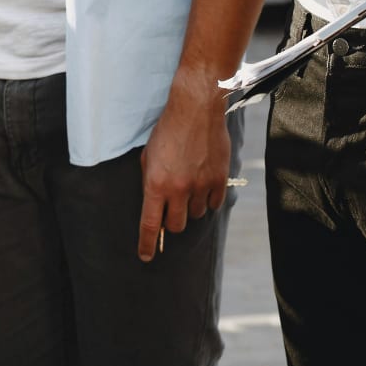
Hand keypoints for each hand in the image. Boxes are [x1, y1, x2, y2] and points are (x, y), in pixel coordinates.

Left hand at [137, 79, 229, 260]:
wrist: (196, 109)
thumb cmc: (168, 130)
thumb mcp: (148, 156)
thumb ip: (150, 181)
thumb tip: (154, 205)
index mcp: (156, 184)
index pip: (149, 224)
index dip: (146, 244)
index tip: (146, 257)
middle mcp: (178, 189)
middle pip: (175, 226)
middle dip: (171, 222)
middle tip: (171, 209)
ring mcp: (201, 186)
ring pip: (196, 215)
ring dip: (190, 207)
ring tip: (189, 186)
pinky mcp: (219, 179)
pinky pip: (214, 204)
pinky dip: (208, 199)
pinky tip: (204, 184)